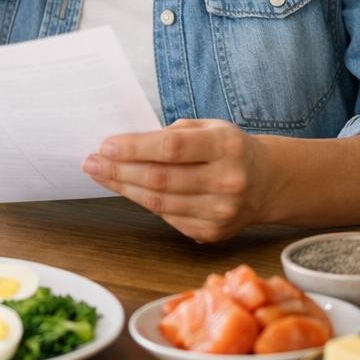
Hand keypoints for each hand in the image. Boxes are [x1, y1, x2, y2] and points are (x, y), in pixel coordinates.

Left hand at [82, 120, 260, 242]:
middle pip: (161, 178)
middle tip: (91, 162)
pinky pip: (168, 217)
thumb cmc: (228, 149)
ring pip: (160, 202)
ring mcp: (221, 211)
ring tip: (101, 175)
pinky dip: (144, 202)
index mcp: (226, 146)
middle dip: (120, 170)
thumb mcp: (209, 127)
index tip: (106, 145)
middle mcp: (227, 181)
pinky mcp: (213, 232)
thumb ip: (172, 133)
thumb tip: (125, 145)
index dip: (135, 148)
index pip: (172, 147)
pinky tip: (128, 190)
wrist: (267, 182)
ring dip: (124, 188)